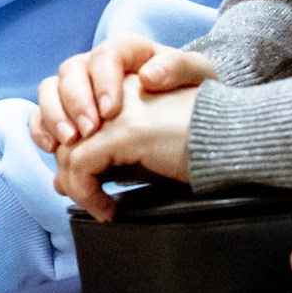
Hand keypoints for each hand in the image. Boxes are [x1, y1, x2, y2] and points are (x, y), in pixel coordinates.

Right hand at [31, 35, 215, 151]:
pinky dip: (40, 129)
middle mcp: (94, 64)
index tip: (111, 111)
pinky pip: (40, 114)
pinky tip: (51, 148)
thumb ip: (179, 67)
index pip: (106, 54)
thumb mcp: (197, 75)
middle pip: (71, 71)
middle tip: (89, 131)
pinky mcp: (65, 112)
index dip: (103, 81)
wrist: (180, 115)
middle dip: (75, 101)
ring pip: (50, 90)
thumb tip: (148, 76)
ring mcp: (76, 87)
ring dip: (54, 116)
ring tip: (68, 142)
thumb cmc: (187, 92)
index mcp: (126, 50)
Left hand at [54, 79, 198, 219]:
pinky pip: (82, 164)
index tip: (71, 178)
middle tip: (86, 197)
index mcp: (121, 82)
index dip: (57, 140)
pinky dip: (87, 194)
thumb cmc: (195, 146)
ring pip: (68, 148)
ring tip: (100, 207)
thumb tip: (61, 182)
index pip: (64, 101)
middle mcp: (116, 87)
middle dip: (65, 168)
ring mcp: (121, 108)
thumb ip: (100, 158)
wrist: (234, 141)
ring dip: (76, 186)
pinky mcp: (127, 130)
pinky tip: (110, 210)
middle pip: (60, 125)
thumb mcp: (140, 150)